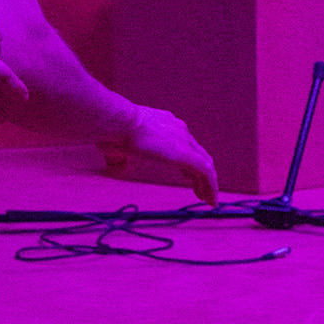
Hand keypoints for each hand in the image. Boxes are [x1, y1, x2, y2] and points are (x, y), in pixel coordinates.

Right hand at [99, 106, 220, 202]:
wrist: (118, 122)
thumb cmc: (112, 132)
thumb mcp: (115, 146)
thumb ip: (119, 157)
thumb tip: (119, 167)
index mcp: (165, 124)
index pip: (184, 143)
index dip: (187, 161)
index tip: (186, 176)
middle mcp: (179, 129)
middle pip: (198, 154)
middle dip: (201, 174)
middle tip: (201, 190)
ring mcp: (184, 141)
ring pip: (205, 165)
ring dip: (208, 184)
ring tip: (208, 200)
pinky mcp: (186, 154)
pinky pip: (205, 173)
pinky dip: (211, 187)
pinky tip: (210, 201)